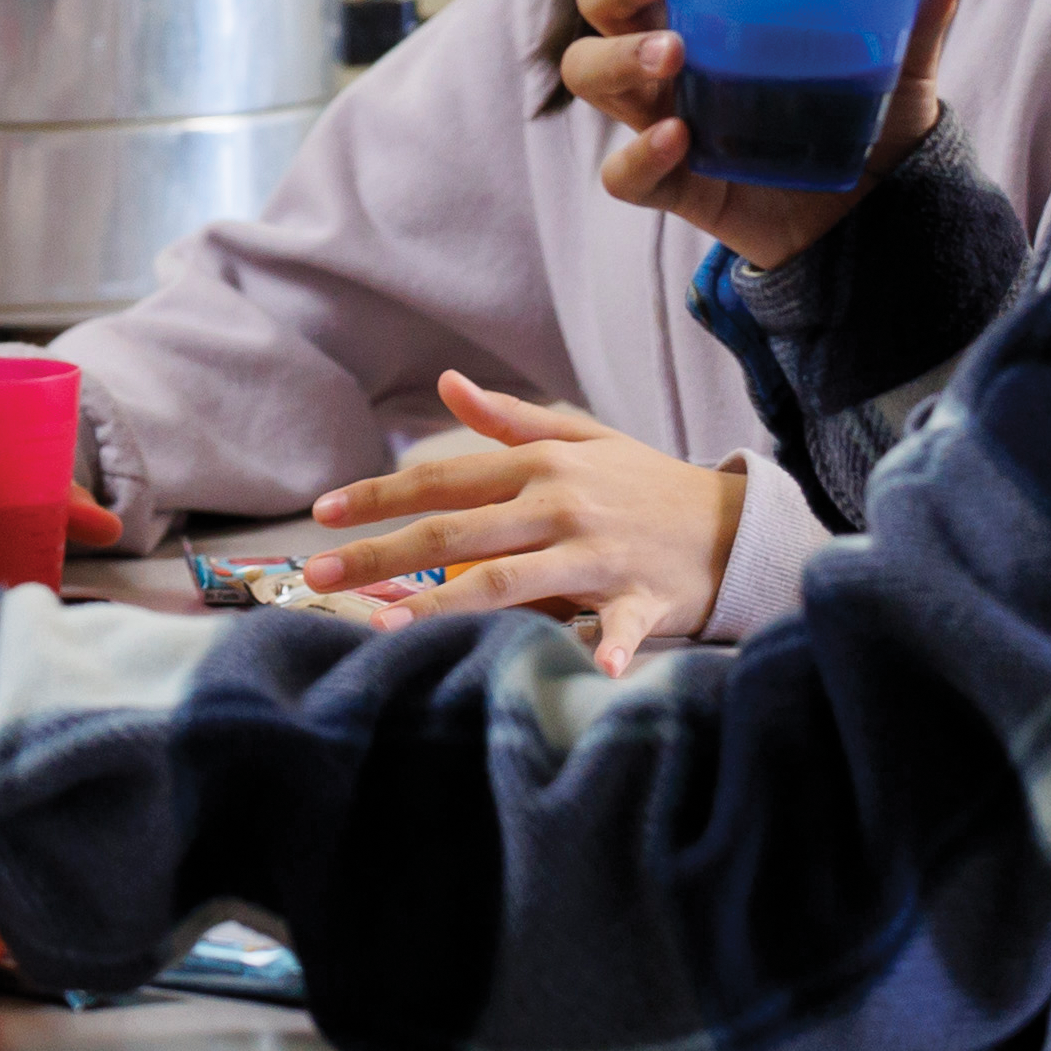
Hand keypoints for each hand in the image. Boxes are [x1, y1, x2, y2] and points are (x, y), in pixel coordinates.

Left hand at [298, 375, 741, 671]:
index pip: (444, 480)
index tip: (323, 513)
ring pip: (508, 580)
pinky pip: (619, 626)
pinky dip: (608, 646)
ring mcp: (599, 553)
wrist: (734, 523)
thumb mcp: (581, 439)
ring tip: (384, 624)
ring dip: (445, 606)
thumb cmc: (644, 484)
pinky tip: (593, 667)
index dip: (380, 494)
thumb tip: (446, 382)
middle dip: (380, 552)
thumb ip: (510, 418)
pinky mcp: (642, 597)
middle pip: (455, 533)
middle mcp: (560, 505)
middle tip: (317, 571)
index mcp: (542, 466)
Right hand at [562, 0, 965, 273]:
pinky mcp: (678, 185)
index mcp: (711, 17)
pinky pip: (626, 175)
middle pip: (600, 9)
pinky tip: (678, 138)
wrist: (876, 218)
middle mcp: (674, 62)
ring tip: (671, 53)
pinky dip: (639, 155)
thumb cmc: (868, 124)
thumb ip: (916, 20)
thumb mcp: (899, 70)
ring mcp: (666, 121)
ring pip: (592, 77)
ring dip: (619, 57)